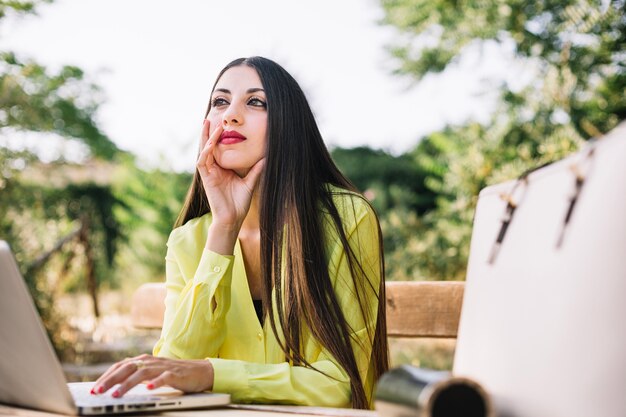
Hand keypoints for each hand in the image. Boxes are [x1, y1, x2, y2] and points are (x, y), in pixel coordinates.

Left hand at [91, 354, 213, 397]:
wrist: (201, 371)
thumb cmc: (175, 373)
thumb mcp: (153, 372)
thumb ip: (137, 374)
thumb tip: (115, 381)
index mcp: (145, 360)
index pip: (121, 365)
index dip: (107, 376)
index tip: (94, 388)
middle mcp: (152, 361)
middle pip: (128, 368)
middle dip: (110, 380)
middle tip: (98, 391)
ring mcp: (163, 367)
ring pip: (142, 373)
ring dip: (127, 384)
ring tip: (116, 394)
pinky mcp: (176, 374)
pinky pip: (164, 377)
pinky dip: (155, 383)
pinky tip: (148, 389)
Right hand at [196, 120, 264, 229]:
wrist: (233, 218)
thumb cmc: (239, 203)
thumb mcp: (250, 182)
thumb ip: (256, 170)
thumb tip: (266, 158)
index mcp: (222, 169)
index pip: (218, 149)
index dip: (218, 137)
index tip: (223, 125)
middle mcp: (214, 169)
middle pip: (208, 147)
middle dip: (208, 133)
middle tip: (209, 118)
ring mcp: (209, 174)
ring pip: (204, 152)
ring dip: (206, 139)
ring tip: (210, 125)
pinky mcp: (206, 180)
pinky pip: (202, 163)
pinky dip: (205, 153)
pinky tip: (210, 144)